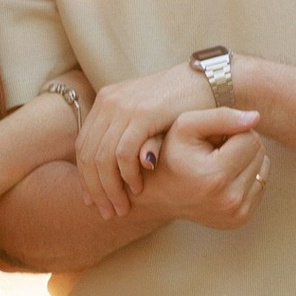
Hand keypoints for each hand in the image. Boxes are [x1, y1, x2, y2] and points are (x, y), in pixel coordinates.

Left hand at [77, 70, 255, 220]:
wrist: (212, 81)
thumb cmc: (185, 106)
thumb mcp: (150, 122)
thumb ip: (129, 142)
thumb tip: (112, 180)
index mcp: (107, 101)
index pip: (84, 146)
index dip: (85, 178)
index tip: (93, 202)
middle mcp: (109, 101)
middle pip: (88, 155)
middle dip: (95, 189)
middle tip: (108, 213)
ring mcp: (123, 106)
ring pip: (101, 158)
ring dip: (110, 189)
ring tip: (122, 207)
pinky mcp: (141, 113)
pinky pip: (122, 153)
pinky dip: (127, 175)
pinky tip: (138, 188)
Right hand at [134, 106, 267, 231]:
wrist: (158, 194)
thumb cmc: (170, 154)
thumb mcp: (185, 126)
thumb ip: (221, 116)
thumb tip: (256, 118)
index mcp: (216, 176)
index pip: (251, 139)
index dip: (233, 131)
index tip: (214, 137)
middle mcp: (229, 200)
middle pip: (259, 153)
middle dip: (240, 145)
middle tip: (214, 150)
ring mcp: (236, 213)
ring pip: (262, 169)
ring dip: (245, 160)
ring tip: (218, 164)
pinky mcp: (240, 219)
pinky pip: (259, 185)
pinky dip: (245, 177)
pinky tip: (223, 178)